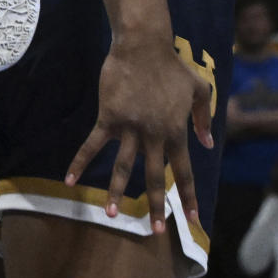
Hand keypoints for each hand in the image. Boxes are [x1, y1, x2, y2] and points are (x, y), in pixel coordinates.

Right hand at [65, 36, 212, 232]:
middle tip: (157, 230)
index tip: (194, 219)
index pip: (183, 170)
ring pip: (122, 166)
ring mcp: (129, 127)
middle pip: (154, 176)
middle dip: (155, 205)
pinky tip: (70, 180)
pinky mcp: (109, 118)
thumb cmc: (172, 66)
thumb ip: (203, 118)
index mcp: (175, 131)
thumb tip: (208, 143)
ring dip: (116, 192)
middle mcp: (153, 135)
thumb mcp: (198, 89)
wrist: (143, 46)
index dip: (189, 196)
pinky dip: (81, 162)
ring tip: (110, 215)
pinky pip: (93, 144)